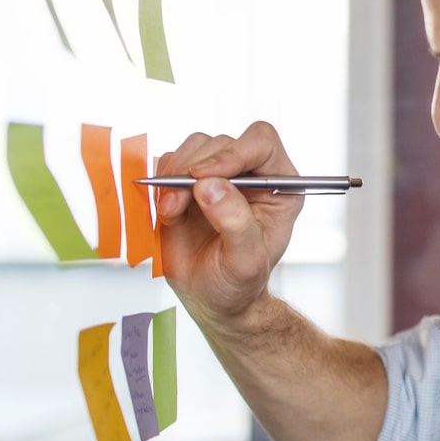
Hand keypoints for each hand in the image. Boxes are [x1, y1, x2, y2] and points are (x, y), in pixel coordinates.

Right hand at [154, 121, 304, 330]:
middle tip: (176, 204)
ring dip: (174, 176)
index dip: (232, 152)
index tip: (202, 176)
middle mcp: (251, 175)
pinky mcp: (188, 183)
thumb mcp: (245, 262)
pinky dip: (160, 183)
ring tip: (171, 212)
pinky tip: (167, 213)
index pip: (261, 143)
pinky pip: (170, 164)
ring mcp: (218, 176)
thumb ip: (235, 223)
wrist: (212, 297)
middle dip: (193, 170)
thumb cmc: (239, 282)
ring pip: (194, 147)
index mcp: (279, 187)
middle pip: (221, 143)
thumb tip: (210, 186)